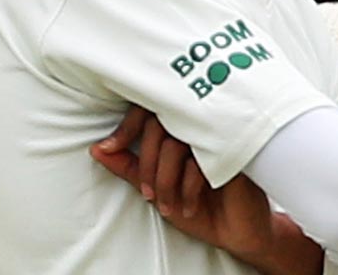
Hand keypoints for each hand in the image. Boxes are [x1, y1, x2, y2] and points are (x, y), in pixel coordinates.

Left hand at [90, 106, 321, 272]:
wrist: (239, 229)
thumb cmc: (203, 204)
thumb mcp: (158, 187)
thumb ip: (130, 167)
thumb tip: (97, 149)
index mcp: (184, 127)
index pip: (151, 109)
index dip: (126, 126)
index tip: (108, 147)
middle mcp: (202, 125)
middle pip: (160, 125)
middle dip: (147, 166)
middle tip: (149, 195)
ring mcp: (220, 136)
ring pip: (176, 144)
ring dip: (166, 181)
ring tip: (170, 206)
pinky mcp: (234, 150)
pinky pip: (200, 160)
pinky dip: (188, 187)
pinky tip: (190, 205)